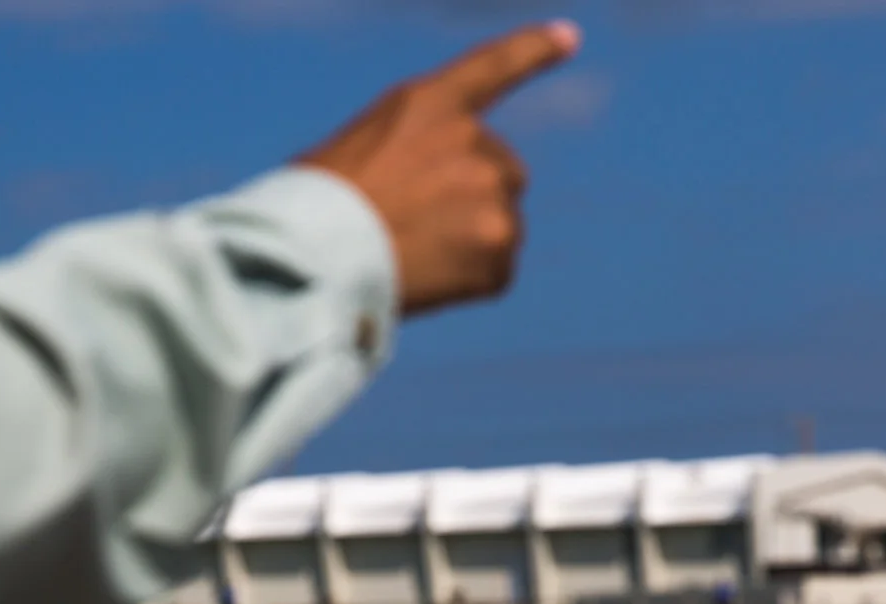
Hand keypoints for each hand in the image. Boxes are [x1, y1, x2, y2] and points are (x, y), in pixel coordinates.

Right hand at [298, 22, 580, 317]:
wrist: (319, 255)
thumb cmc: (316, 211)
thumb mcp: (356, 153)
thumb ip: (413, 156)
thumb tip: (435, 207)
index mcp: (429, 103)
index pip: (493, 67)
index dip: (533, 50)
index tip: (570, 37)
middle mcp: (472, 139)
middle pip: (504, 173)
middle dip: (475, 199)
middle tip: (420, 228)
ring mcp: (491, 190)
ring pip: (502, 224)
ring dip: (471, 243)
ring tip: (415, 256)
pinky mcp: (500, 243)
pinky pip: (497, 272)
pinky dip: (470, 282)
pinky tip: (429, 282)